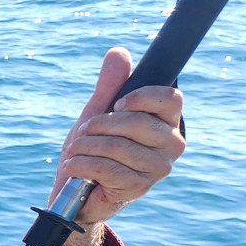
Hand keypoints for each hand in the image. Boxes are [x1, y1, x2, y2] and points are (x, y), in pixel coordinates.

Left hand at [51, 47, 185, 226]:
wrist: (76, 193)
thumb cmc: (92, 150)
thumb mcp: (98, 113)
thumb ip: (110, 85)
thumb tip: (119, 52)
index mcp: (167, 122)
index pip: (171, 98)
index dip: (141, 97)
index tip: (116, 105)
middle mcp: (171, 144)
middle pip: (137, 122)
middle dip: (98, 125)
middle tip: (84, 133)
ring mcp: (158, 168)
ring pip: (117, 146)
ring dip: (85, 146)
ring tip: (75, 151)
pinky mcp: (139, 188)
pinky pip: (106, 168)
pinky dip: (80, 164)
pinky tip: (73, 167)